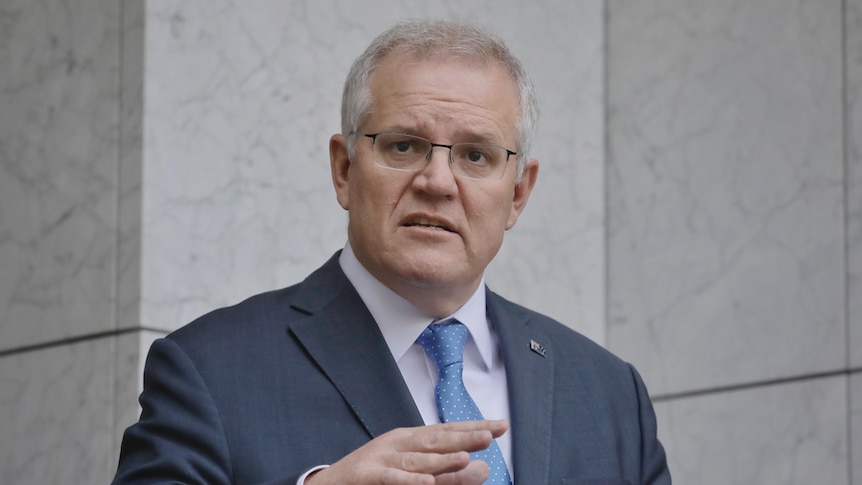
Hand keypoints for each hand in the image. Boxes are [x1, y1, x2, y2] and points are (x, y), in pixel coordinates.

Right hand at [305, 419, 507, 484]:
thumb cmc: (372, 475)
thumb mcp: (408, 469)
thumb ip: (442, 470)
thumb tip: (479, 467)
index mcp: (409, 439)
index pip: (446, 431)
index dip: (473, 427)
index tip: (501, 426)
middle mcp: (397, 443)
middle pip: (435, 439)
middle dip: (464, 437)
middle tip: (490, 435)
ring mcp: (381, 459)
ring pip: (416, 460)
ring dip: (441, 460)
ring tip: (466, 459)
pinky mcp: (366, 476)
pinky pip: (391, 478)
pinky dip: (409, 480)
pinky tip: (427, 482)